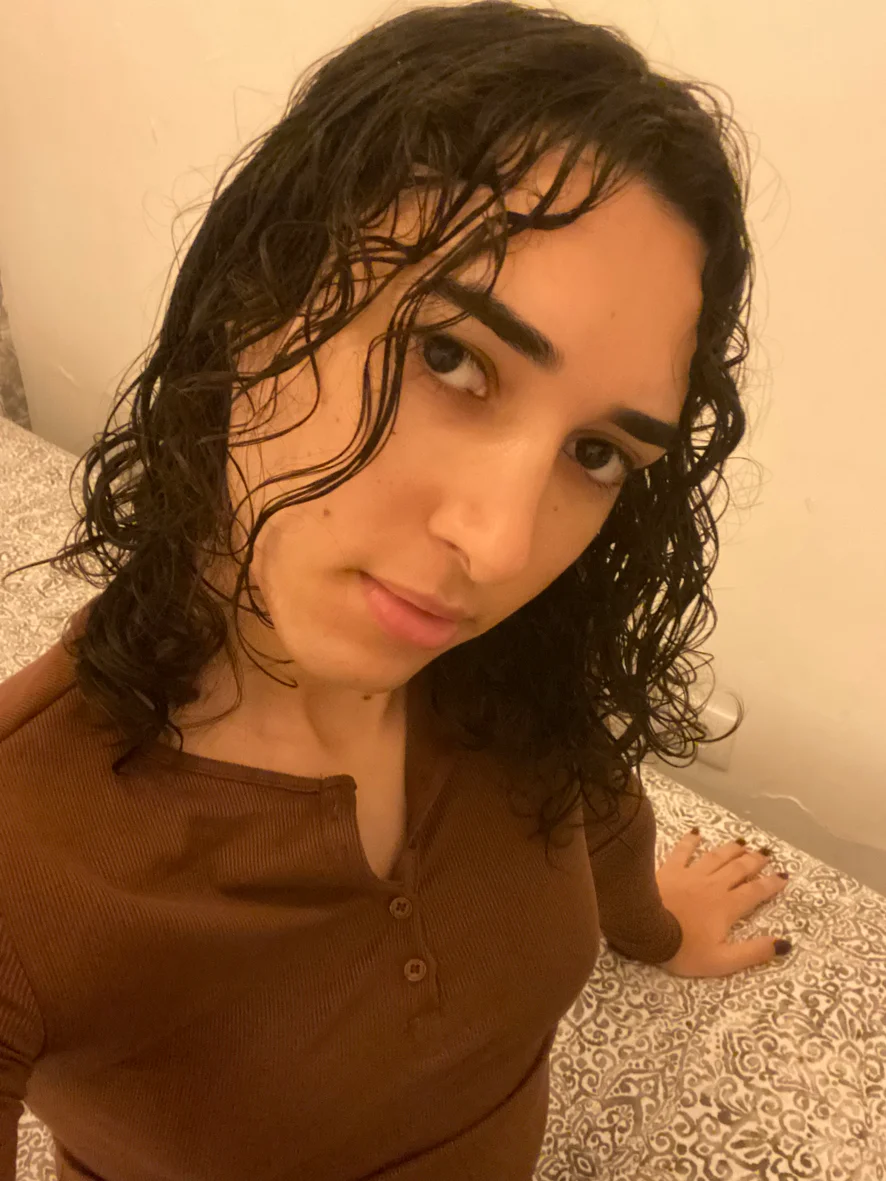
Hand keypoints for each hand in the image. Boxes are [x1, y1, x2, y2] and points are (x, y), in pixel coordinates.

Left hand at [655, 830, 790, 977]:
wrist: (645, 930)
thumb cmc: (683, 950)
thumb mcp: (722, 961)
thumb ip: (753, 952)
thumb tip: (784, 944)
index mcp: (727, 907)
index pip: (755, 892)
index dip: (771, 884)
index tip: (783, 876)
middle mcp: (713, 885)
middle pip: (738, 869)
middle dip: (755, 861)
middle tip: (766, 853)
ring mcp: (690, 874)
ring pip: (716, 857)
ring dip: (731, 849)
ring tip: (742, 843)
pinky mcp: (669, 869)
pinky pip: (683, 851)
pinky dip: (691, 841)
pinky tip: (696, 833)